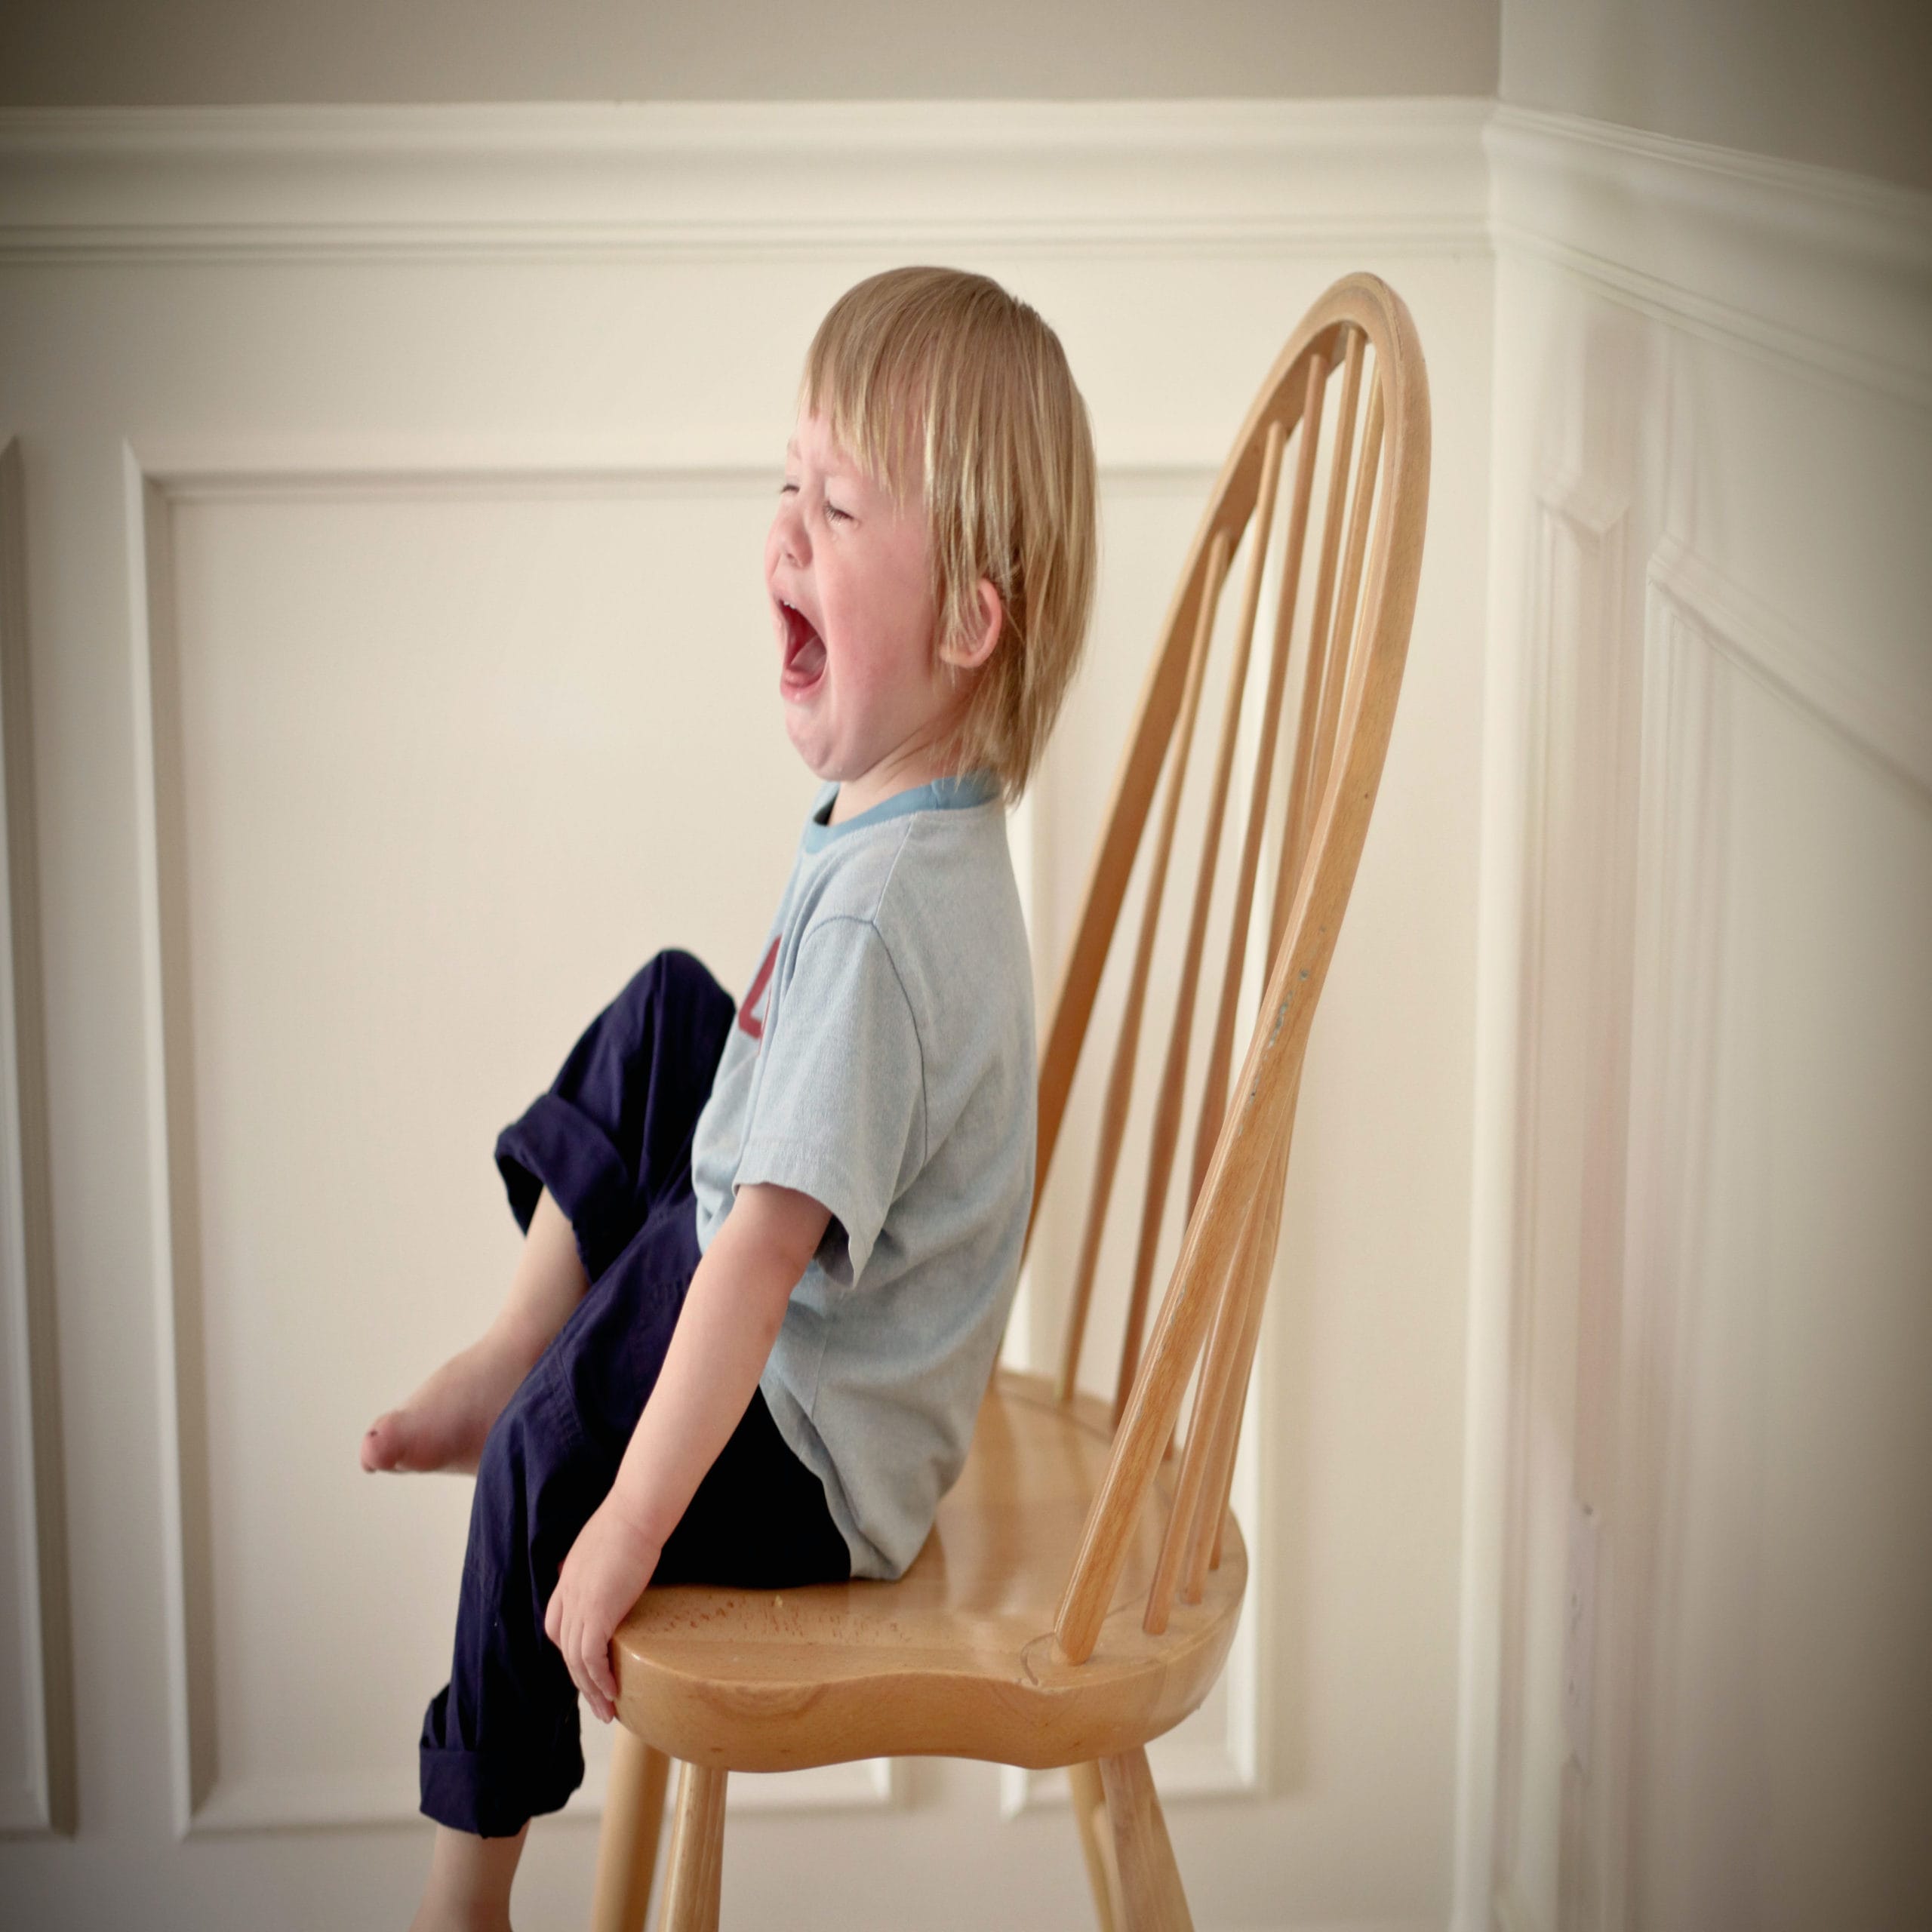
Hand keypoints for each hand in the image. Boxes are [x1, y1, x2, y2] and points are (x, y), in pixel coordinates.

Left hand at [543, 1497, 661, 1723]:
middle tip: (598, 1704)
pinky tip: (612, 1690)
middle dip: (580, 1681)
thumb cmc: (632, 1519)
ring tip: (608, 1709)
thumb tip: (621, 1566)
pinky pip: (590, 1657)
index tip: (588, 1666)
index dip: (570, 1649)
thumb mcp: (608, 1544)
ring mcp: (580, 1604)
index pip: (557, 1624)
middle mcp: (568, 1595)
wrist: (637, 1512)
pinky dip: (599, 1678)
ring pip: (575, 1660)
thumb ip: (605, 1563)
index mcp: (568, 1579)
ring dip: (590, 1689)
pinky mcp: (597, 1612)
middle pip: (565, 1649)